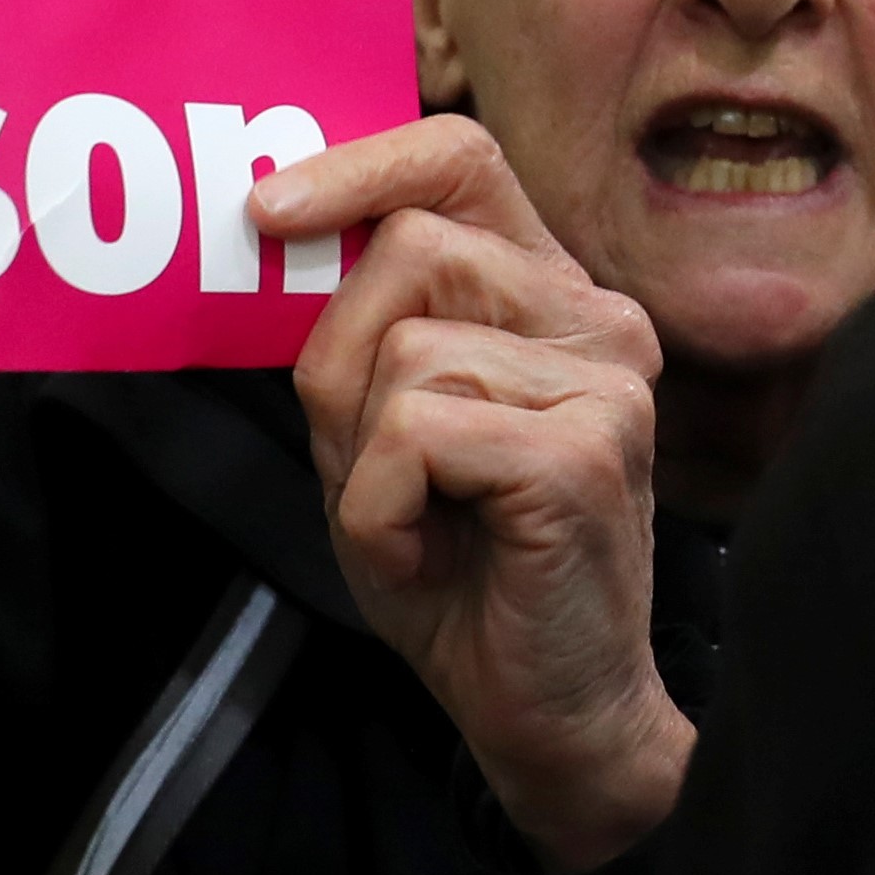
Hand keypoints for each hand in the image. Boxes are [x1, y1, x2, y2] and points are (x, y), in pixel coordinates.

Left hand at [254, 114, 690, 872]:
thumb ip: (357, 335)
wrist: (549, 715)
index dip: (362, 164)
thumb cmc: (463, 573)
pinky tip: (432, 556)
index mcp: (552, 295)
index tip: (269, 210)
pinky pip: (414, 434)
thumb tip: (279, 223)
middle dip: (344, 361)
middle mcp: (596, 319)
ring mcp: (604, 380)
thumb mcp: (381, 434)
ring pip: (405, 350)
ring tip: (418, 524)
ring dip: (366, 458)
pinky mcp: (586, 449)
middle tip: (375, 468)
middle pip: (412, 250)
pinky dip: (381, 511)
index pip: (463, 160)